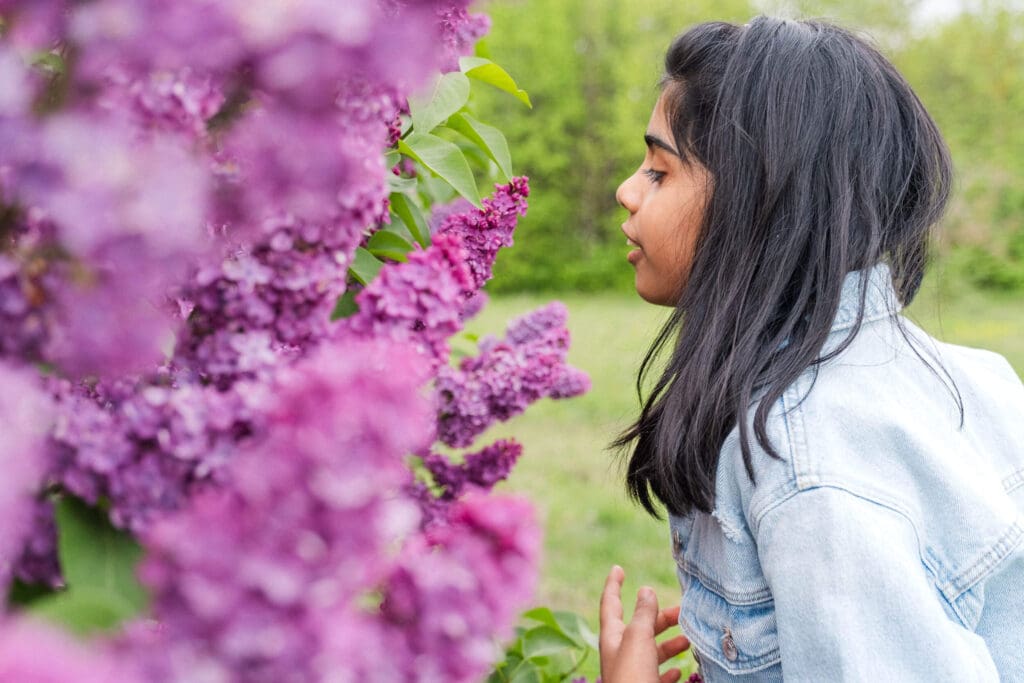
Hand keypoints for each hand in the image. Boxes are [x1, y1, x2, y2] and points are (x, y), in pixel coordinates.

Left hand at [599, 565, 689, 682]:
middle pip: (639, 627)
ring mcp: (633, 673)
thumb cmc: (632, 678)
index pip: (610, 603)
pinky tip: (681, 672)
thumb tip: (645, 589)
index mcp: (613, 637)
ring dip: (670, 644)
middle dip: (659, 616)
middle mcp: (621, 653)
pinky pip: (658, 676)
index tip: (618, 568)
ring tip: (689, 641)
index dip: (613, 584)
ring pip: (652, 652)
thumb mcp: (638, 640)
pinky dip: (670, 671)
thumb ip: (642, 614)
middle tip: (682, 610)